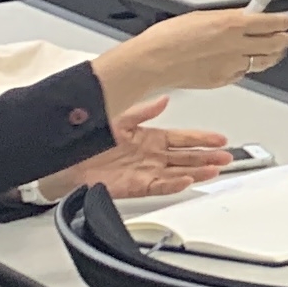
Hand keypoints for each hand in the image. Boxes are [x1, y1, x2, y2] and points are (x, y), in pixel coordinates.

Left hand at [35, 106, 233, 201]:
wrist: (60, 157)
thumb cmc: (85, 137)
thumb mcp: (118, 117)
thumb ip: (143, 111)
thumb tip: (164, 100)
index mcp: (148, 137)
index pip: (183, 138)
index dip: (202, 138)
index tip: (220, 139)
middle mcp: (149, 155)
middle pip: (186, 157)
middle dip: (208, 157)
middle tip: (226, 157)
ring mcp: (143, 171)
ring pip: (178, 172)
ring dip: (197, 172)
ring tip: (215, 170)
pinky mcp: (133, 186)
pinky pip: (158, 186)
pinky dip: (173, 184)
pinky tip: (186, 180)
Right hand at [95, 6, 287, 112]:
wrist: (154, 62)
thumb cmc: (169, 37)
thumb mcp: (203, 17)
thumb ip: (229, 19)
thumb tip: (245, 18)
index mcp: (233, 24)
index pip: (273, 22)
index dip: (283, 22)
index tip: (287, 21)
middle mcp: (238, 45)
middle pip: (277, 44)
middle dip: (284, 39)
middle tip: (285, 36)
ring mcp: (233, 65)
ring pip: (265, 62)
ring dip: (272, 55)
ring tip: (272, 50)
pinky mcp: (225, 80)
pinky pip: (243, 73)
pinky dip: (246, 67)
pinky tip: (240, 62)